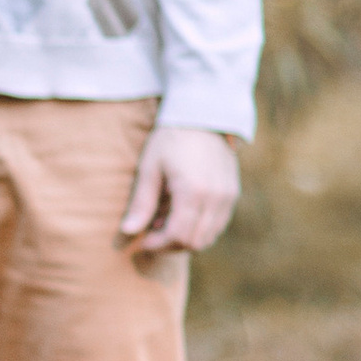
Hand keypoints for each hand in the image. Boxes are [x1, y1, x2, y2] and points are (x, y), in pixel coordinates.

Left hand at [122, 124, 239, 253]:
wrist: (202, 116)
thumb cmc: (170, 139)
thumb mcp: (150, 168)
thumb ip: (141, 203)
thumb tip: (127, 232)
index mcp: (193, 192)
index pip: (178, 236)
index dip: (158, 244)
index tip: (142, 241)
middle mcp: (216, 198)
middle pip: (194, 242)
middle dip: (170, 244)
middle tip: (152, 233)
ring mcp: (228, 197)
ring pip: (208, 237)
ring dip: (186, 237)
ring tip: (166, 221)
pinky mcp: (233, 194)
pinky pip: (218, 225)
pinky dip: (200, 228)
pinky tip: (183, 213)